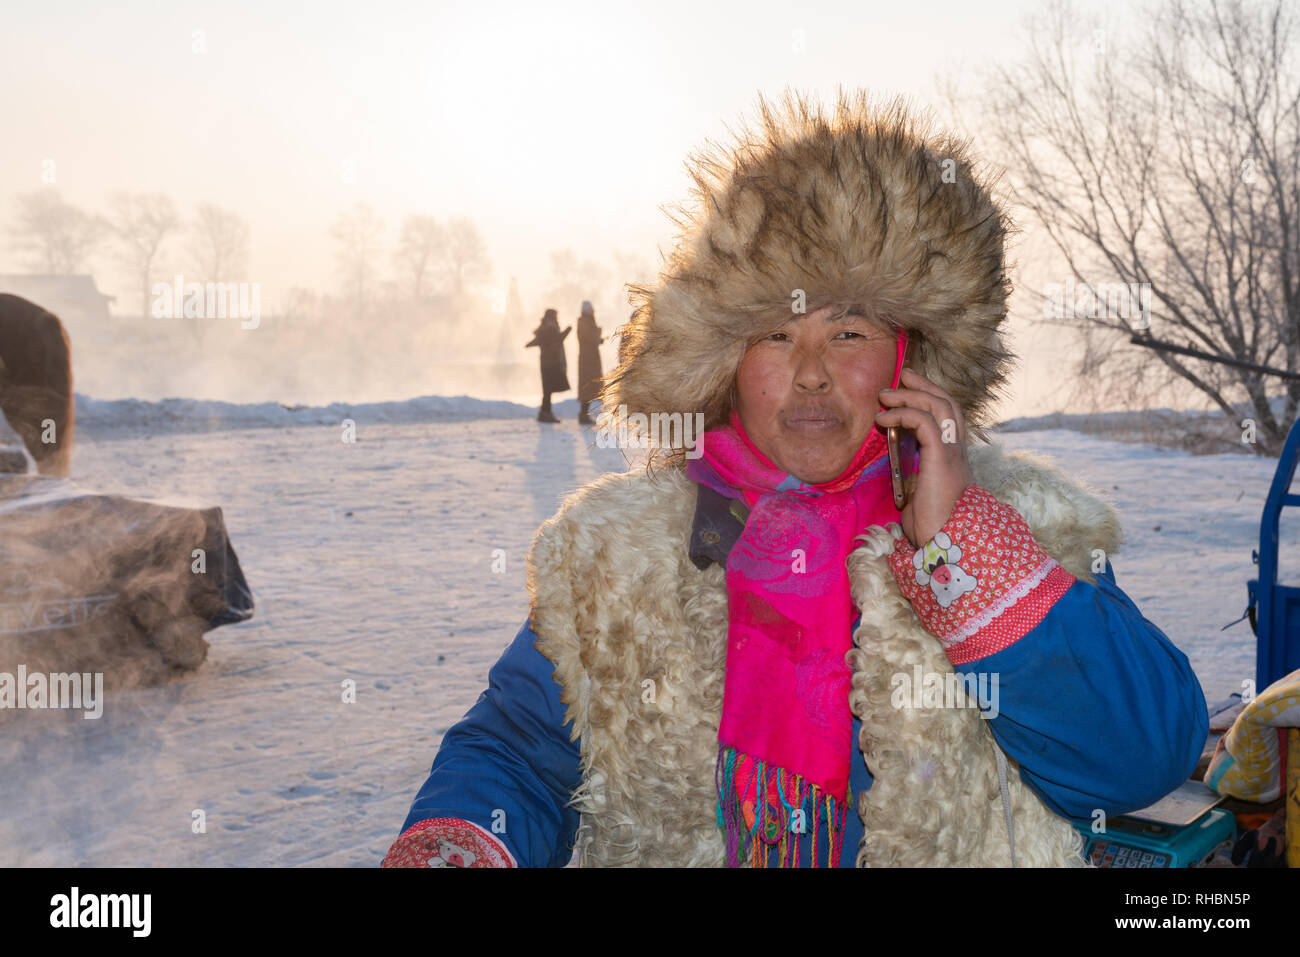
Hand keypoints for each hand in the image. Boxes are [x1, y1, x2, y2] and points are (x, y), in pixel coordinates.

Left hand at [873, 367, 974, 547]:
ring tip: (884, 395)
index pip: (948, 417)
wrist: (946, 541)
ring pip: (937, 407)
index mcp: (953, 458)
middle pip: (946, 404)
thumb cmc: (933, 525)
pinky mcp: (940, 457)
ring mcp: (951, 452)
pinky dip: (902, 414)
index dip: (931, 397)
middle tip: (902, 375)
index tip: (910, 387)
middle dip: (924, 386)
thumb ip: (915, 478)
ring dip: (909, 396)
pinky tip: (883, 418)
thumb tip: (901, 471)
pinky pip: (924, 422)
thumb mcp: (921, 495)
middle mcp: (957, 450)